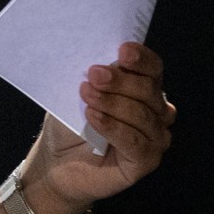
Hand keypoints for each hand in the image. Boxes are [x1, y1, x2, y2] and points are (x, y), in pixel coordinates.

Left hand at [23, 42, 175, 213]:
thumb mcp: (78, 92)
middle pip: (149, 90)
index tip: (122, 50)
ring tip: (87, 96)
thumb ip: (93, 76)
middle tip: (94, 75)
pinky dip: (114, 127)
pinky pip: (136, 142)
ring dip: (113, 103)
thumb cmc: (69, 122)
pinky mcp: (146, 162)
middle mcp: (157, 112)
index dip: (141, 59)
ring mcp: (155, 138)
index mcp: (143, 88)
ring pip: (143, 115)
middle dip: (120, 81)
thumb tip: (96, 59)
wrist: (56, 160)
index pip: (153, 69)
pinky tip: (94, 118)